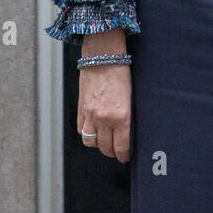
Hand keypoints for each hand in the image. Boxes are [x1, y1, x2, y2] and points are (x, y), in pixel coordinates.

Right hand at [77, 35, 130, 161]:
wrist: (103, 55)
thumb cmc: (121, 71)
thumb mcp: (131, 95)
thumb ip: (128, 115)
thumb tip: (129, 132)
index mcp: (121, 115)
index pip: (121, 146)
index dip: (124, 155)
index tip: (126, 157)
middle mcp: (104, 118)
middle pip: (105, 147)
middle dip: (112, 152)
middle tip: (117, 151)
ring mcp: (90, 114)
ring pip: (91, 142)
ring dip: (98, 145)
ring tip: (105, 142)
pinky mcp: (81, 109)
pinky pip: (82, 131)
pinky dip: (88, 134)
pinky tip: (94, 131)